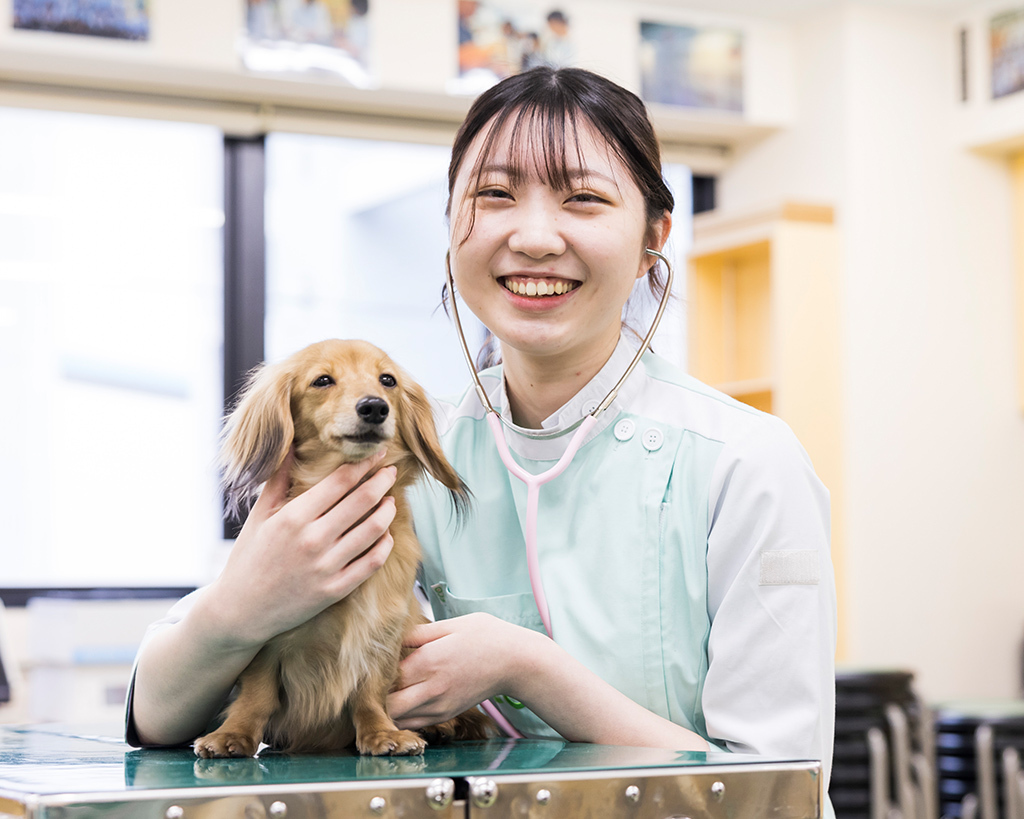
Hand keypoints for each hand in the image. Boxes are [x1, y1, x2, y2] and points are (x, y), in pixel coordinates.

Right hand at [207, 449, 397, 647]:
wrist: (240, 611)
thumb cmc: (248, 558)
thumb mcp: (259, 516)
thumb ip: (277, 480)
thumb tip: (290, 445)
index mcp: (293, 517)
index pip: (341, 481)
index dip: (365, 464)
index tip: (378, 454)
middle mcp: (312, 540)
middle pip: (363, 501)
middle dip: (382, 481)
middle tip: (391, 472)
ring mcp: (326, 567)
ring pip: (373, 530)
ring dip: (387, 511)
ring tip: (390, 501)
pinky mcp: (335, 590)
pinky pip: (372, 563)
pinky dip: (384, 544)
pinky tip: (385, 534)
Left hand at [387, 613, 539, 729]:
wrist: (515, 661)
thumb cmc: (486, 636)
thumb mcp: (451, 624)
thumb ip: (418, 633)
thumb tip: (391, 636)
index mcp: (428, 661)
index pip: (384, 677)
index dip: (374, 674)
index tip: (371, 664)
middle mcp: (431, 689)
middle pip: (387, 705)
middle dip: (376, 698)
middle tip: (373, 683)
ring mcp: (439, 706)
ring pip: (398, 719)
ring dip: (389, 709)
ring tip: (387, 692)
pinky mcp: (446, 714)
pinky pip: (414, 723)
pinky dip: (403, 716)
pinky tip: (405, 700)